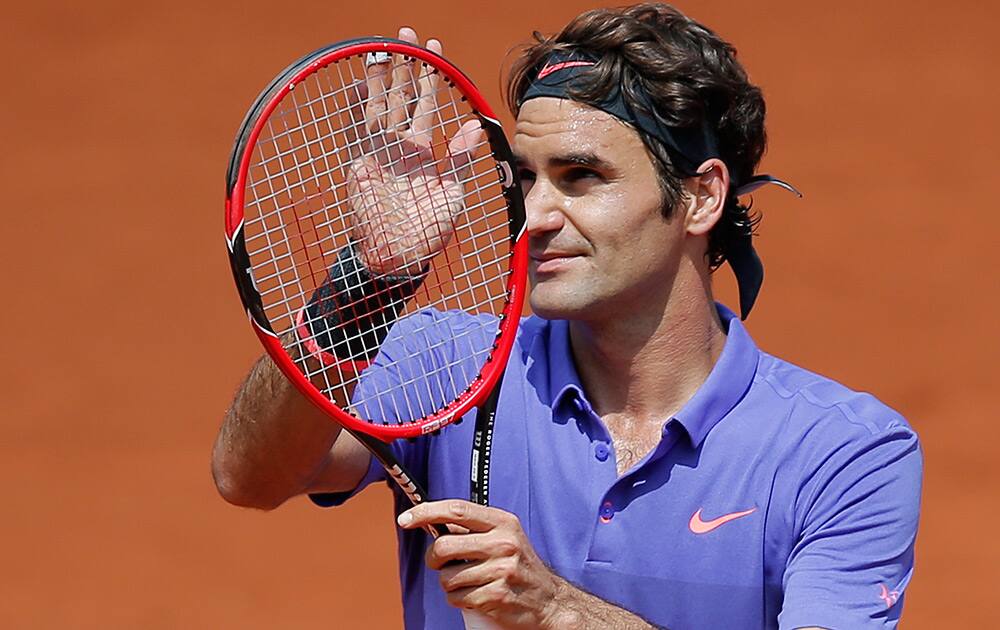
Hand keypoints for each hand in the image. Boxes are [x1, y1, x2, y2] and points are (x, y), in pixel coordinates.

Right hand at [347, 27, 483, 275]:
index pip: (426, 104)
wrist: (398, 257)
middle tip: (407, 33)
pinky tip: (359, 87)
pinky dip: (356, 110)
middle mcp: (399, 148)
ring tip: (384, 50)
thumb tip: (473, 125)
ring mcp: (377, 154)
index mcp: (423, 152)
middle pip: (400, 97)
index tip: (435, 49)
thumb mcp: (452, 193)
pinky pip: (356, 132)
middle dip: (404, 65)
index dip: (430, 77)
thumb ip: (459, 159)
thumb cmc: (429, 231)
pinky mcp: (358, 165)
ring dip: (381, 79)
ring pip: (378, 107)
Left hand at [398, 500, 565, 628]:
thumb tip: (430, 521)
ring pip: (447, 577)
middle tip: (441, 563)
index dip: (426, 512)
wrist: (549, 600)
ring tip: (468, 581)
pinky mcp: (496, 596)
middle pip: (444, 547)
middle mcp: (503, 543)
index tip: (406, 519)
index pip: (456, 510)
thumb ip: (473, 528)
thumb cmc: (520, 565)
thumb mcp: (504, 536)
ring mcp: (501, 570)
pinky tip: (475, 595)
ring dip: (449, 583)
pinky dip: (459, 599)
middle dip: (434, 559)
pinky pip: (457, 598)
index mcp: (502, 522)